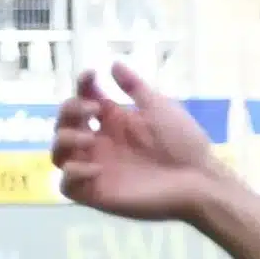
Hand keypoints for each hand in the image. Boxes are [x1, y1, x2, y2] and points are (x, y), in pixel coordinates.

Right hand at [50, 61, 227, 222]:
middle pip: (64, 123)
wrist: (200, 181)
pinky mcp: (98, 194)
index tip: (91, 75)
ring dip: (65, 139)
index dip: (81, 86)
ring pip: (58, 153)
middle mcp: (101, 145)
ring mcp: (97, 169)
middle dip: (70, 110)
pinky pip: (66, 186)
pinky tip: (94, 168)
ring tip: (89, 137)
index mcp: (114, 123)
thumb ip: (135, 87)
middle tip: (94, 110)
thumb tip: (112, 64)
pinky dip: (72, 174)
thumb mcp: (160, 108)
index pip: (83, 100)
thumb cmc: (185, 144)